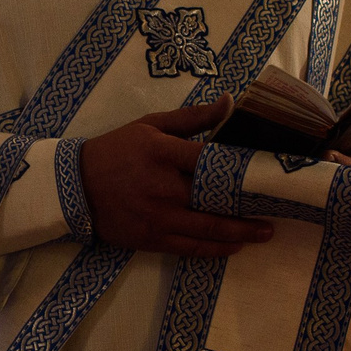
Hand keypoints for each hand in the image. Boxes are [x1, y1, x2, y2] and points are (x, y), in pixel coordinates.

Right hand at [76, 100, 274, 257]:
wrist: (74, 187)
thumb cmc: (116, 150)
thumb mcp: (150, 125)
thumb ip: (192, 117)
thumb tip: (230, 102)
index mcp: (163, 152)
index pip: (211, 160)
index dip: (241, 168)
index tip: (267, 172)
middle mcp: (163, 186)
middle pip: (216, 198)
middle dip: (248, 206)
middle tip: (276, 208)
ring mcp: (158, 216)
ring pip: (208, 228)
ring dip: (240, 233)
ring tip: (264, 232)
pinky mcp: (151, 238)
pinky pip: (190, 247)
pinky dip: (215, 248)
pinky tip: (234, 246)